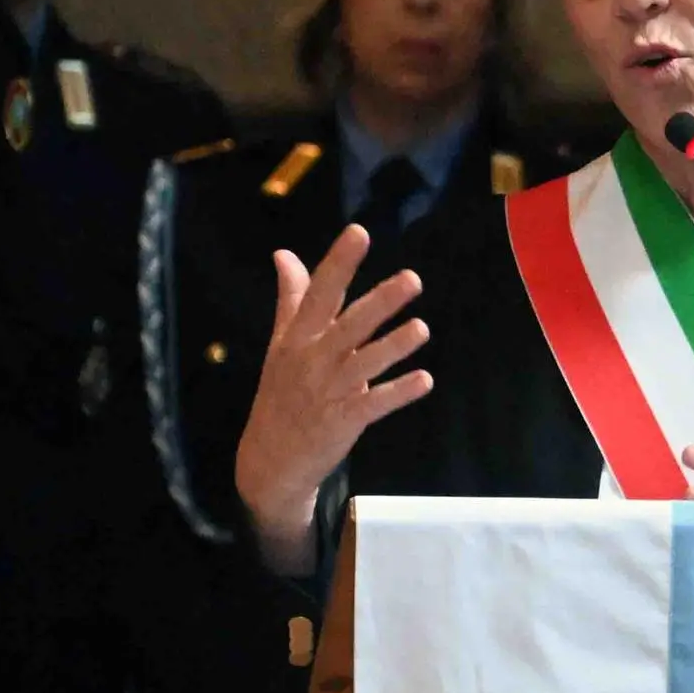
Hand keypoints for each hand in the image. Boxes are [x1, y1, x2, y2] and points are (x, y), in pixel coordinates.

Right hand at [232, 224, 432, 568]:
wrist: (269, 460)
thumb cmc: (281, 392)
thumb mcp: (281, 344)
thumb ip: (290, 298)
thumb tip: (284, 253)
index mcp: (297, 337)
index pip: (319, 292)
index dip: (339, 263)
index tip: (358, 233)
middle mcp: (311, 361)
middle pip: (348, 325)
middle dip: (379, 302)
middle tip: (413, 279)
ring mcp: (327, 392)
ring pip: (364, 364)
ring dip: (393, 346)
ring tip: (422, 328)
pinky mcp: (342, 422)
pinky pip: (373, 405)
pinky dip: (398, 393)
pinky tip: (425, 381)